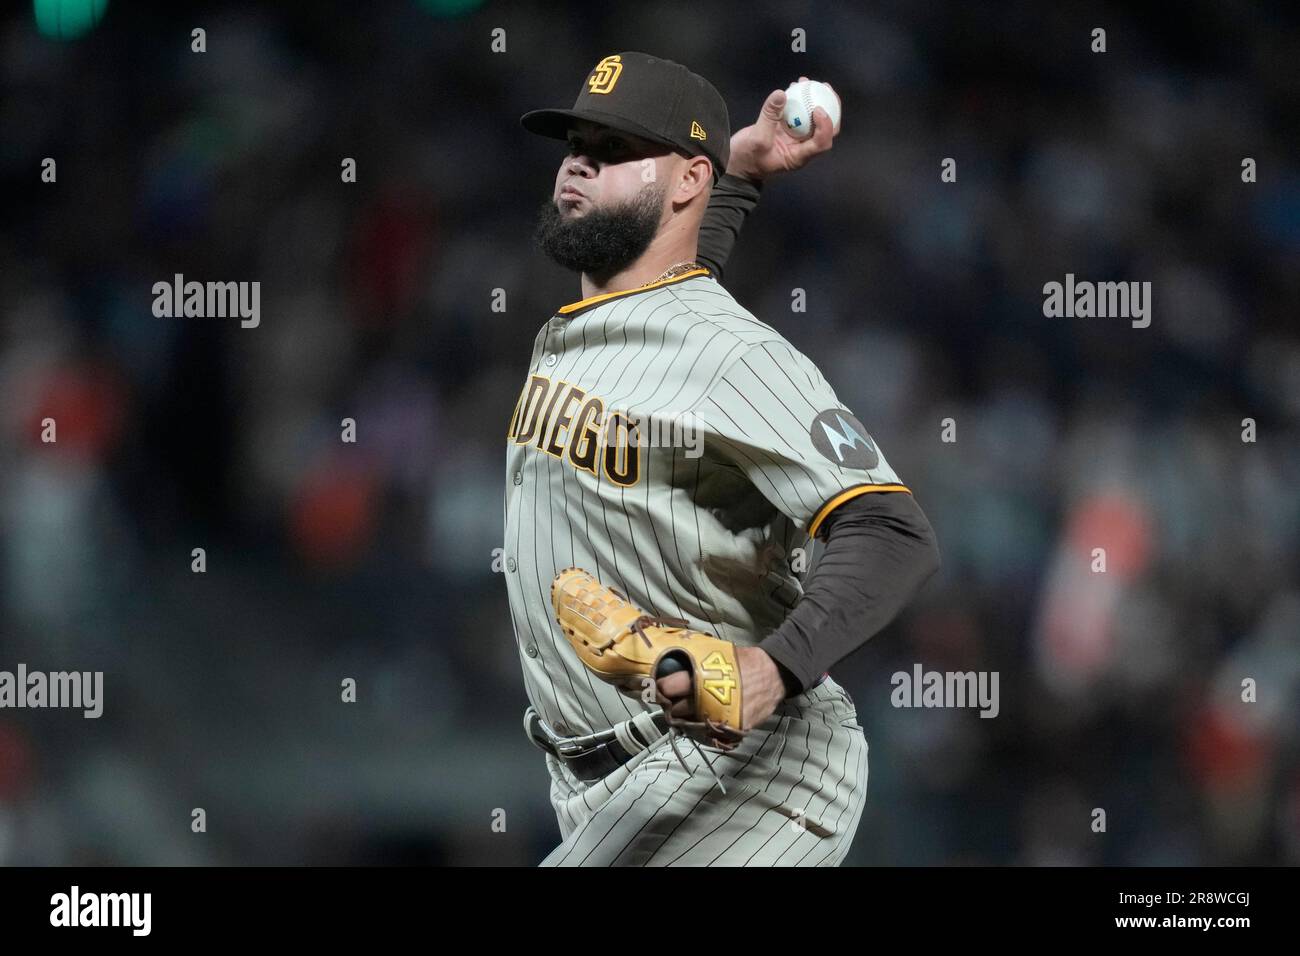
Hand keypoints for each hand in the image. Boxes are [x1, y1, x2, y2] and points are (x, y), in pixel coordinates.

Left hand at [654, 645, 784, 730]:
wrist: (775, 674)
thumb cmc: (744, 661)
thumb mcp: (716, 654)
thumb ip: (694, 664)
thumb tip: (670, 669)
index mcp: (703, 678)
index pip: (669, 688)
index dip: (662, 688)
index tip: (660, 688)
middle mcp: (710, 700)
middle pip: (676, 711)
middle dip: (672, 706)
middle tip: (673, 702)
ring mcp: (722, 717)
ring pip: (691, 726)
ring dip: (687, 720)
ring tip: (688, 713)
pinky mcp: (734, 729)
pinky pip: (710, 735)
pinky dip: (705, 729)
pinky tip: (705, 721)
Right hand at [725, 76, 839, 182]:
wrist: (735, 164)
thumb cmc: (747, 159)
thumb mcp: (757, 139)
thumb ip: (770, 116)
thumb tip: (781, 93)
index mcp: (799, 156)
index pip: (822, 143)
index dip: (825, 125)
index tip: (817, 108)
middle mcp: (801, 146)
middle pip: (825, 129)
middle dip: (829, 107)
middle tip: (824, 88)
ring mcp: (794, 137)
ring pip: (812, 118)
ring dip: (813, 99)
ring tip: (807, 82)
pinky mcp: (786, 128)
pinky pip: (797, 113)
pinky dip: (798, 99)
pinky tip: (794, 85)